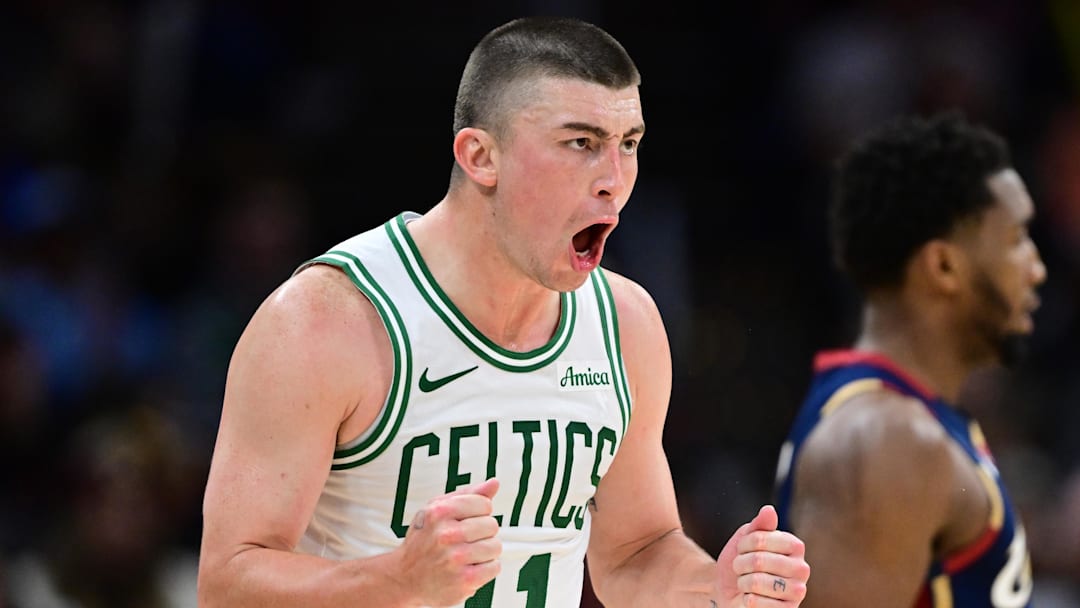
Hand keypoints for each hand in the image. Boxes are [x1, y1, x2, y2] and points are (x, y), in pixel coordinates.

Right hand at [395, 478, 502, 605]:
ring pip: (495, 546)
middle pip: (492, 525)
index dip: (479, 513)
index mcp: (439, 512)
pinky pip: (494, 567)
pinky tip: (470, 568)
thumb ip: (468, 494)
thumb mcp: (437, 509)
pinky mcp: (464, 581)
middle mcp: (446, 535)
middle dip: (483, 532)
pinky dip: (486, 568)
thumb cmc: (425, 539)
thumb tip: (495, 482)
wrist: (404, 578)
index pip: (484, 504)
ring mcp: (455, 559)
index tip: (466, 521)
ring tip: (468, 555)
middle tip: (465, 540)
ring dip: (486, 551)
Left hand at [715, 505, 808, 606]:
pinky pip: (755, 602)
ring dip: (742, 582)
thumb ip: (759, 525)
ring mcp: (796, 592)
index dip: (744, 544)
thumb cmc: (742, 560)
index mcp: (795, 546)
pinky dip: (745, 599)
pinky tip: (751, 598)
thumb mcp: (746, 537)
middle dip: (741, 564)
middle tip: (741, 568)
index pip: (760, 538)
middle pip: (758, 560)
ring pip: (756, 582)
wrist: (729, 588)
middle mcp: (802, 569)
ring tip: (746, 582)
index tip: (743, 549)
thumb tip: (769, 510)